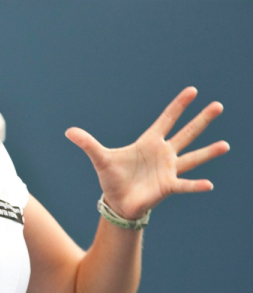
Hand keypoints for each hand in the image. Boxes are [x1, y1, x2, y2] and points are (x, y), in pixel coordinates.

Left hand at [66, 87, 228, 219]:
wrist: (118, 201)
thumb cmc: (112, 178)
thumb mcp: (99, 157)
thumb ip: (87, 143)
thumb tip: (68, 131)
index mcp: (149, 142)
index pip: (167, 119)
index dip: (178, 105)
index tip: (193, 90)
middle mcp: (163, 153)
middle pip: (186, 133)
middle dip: (201, 120)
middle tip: (218, 105)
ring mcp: (168, 170)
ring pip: (192, 157)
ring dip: (208, 152)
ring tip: (225, 145)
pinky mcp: (168, 186)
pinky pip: (185, 185)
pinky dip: (196, 185)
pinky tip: (209, 183)